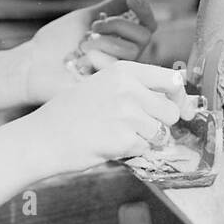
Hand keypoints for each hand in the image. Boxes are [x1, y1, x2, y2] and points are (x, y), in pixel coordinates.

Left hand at [14, 0, 158, 104]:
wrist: (34, 64)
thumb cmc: (56, 42)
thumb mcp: (85, 18)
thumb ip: (110, 7)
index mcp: (119, 39)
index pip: (147, 25)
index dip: (145, 11)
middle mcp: (122, 56)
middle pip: (144, 36)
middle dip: (119, 25)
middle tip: (94, 27)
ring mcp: (116, 72)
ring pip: (131, 51)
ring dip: (104, 42)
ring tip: (82, 46)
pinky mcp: (108, 85)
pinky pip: (117, 67)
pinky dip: (96, 59)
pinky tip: (80, 64)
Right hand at [24, 61, 198, 174]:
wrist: (43, 137)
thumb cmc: (72, 113)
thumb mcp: (102, 86)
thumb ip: (135, 89)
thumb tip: (176, 101)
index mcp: (124, 71)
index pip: (172, 80)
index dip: (180, 98)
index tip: (180, 110)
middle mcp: (128, 88)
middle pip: (171, 111)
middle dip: (162, 125)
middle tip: (139, 129)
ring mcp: (126, 114)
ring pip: (160, 133)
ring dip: (145, 140)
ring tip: (118, 136)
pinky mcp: (123, 139)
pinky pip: (144, 149)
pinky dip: (132, 152)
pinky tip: (109, 145)